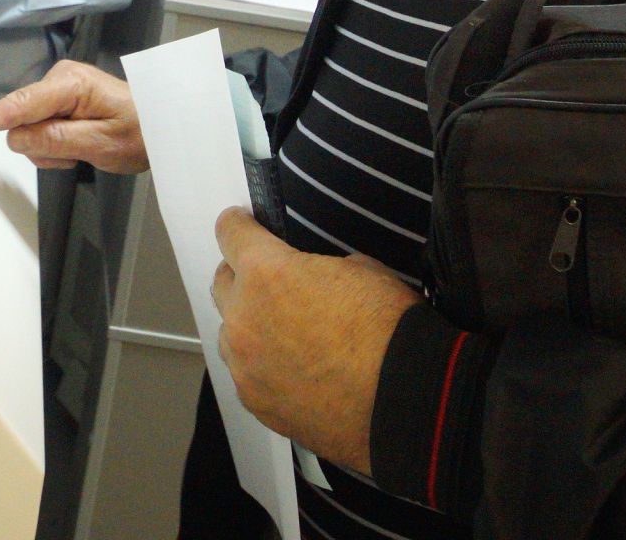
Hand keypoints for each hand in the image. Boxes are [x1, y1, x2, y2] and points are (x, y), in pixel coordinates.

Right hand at [0, 60, 146, 172]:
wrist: (162, 126)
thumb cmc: (141, 133)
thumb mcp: (102, 143)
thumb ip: (58, 140)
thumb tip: (17, 137)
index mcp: (70, 83)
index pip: (20, 104)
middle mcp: (58, 79)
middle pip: (21, 121)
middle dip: (42, 145)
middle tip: (78, 156)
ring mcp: (57, 90)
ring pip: (28, 131)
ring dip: (50, 149)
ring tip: (83, 150)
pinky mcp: (58, 101)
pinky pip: (38, 130)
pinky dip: (54, 145)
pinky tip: (78, 145)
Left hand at [210, 208, 420, 473]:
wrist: (403, 397)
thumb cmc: (388, 330)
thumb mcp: (359, 269)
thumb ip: (317, 269)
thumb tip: (312, 280)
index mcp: (266, 273)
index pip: (230, 234)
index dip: (237, 225)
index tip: (239, 225)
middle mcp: (244, 318)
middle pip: (222, 283)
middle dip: (242, 277)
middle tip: (270, 284)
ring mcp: (245, 364)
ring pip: (231, 333)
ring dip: (250, 325)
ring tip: (286, 334)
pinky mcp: (255, 401)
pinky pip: (246, 374)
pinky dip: (262, 366)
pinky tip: (294, 370)